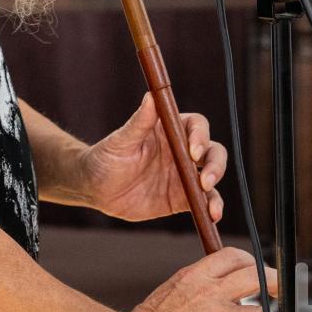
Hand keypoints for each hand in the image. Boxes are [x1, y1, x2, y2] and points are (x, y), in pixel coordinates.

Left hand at [79, 93, 227, 222]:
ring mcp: (183, 175)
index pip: (196, 126)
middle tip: (205, 180)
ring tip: (212, 206)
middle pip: (211, 151)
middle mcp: (181, 151)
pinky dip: (212, 207)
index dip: (200, 136)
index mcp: (169, 131)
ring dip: (216, 188)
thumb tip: (151, 96)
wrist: (95, 189)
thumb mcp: (121, 141)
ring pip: (212, 175)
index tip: (192, 152)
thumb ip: (139, 122)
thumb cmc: (105, 158)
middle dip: (215, 164)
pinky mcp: (181, 198)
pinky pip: (203, 201)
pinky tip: (212, 216)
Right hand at [124, 248, 277, 311]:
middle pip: (255, 272)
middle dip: (272, 279)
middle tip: (278, 288)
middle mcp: (210, 289)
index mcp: (193, 275)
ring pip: (262, 305)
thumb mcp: (170, 293)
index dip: (249, 263)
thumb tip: (206, 299)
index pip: (231, 256)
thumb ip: (192, 291)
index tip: (255, 271)